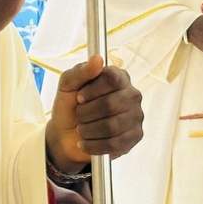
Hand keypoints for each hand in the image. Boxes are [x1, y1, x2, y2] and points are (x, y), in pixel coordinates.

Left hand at [46, 54, 143, 171]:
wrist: (67, 134)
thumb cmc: (70, 105)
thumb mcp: (67, 84)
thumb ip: (81, 71)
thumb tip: (97, 59)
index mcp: (118, 77)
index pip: (112, 78)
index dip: (93, 89)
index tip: (79, 96)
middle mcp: (132, 95)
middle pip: (110, 104)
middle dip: (86, 113)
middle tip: (79, 115)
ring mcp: (136, 117)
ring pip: (111, 126)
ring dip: (88, 130)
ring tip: (81, 129)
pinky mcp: (134, 137)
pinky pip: (114, 144)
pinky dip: (94, 145)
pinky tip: (85, 142)